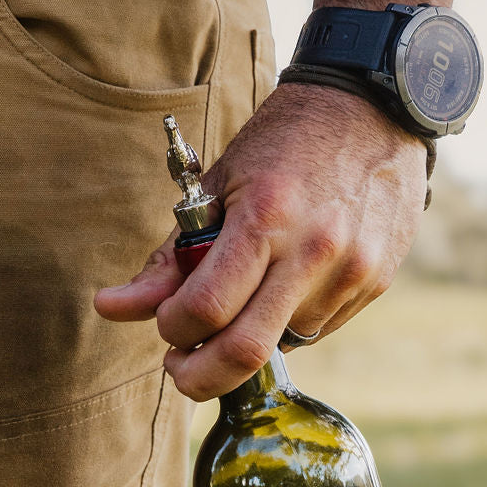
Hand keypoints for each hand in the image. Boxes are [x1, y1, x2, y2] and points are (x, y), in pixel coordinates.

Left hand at [94, 84, 426, 400]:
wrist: (374, 109)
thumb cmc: (283, 142)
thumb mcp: (215, 186)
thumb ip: (168, 258)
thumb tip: (111, 309)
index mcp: (266, 215)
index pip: (206, 309)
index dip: (172, 330)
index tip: (167, 326)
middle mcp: (314, 249)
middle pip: (246, 352)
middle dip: (200, 378)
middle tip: (181, 370)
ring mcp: (352, 270)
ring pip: (284, 343)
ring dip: (251, 337)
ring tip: (246, 298)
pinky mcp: (375, 281)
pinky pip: (319, 328)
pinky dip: (289, 321)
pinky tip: (288, 282)